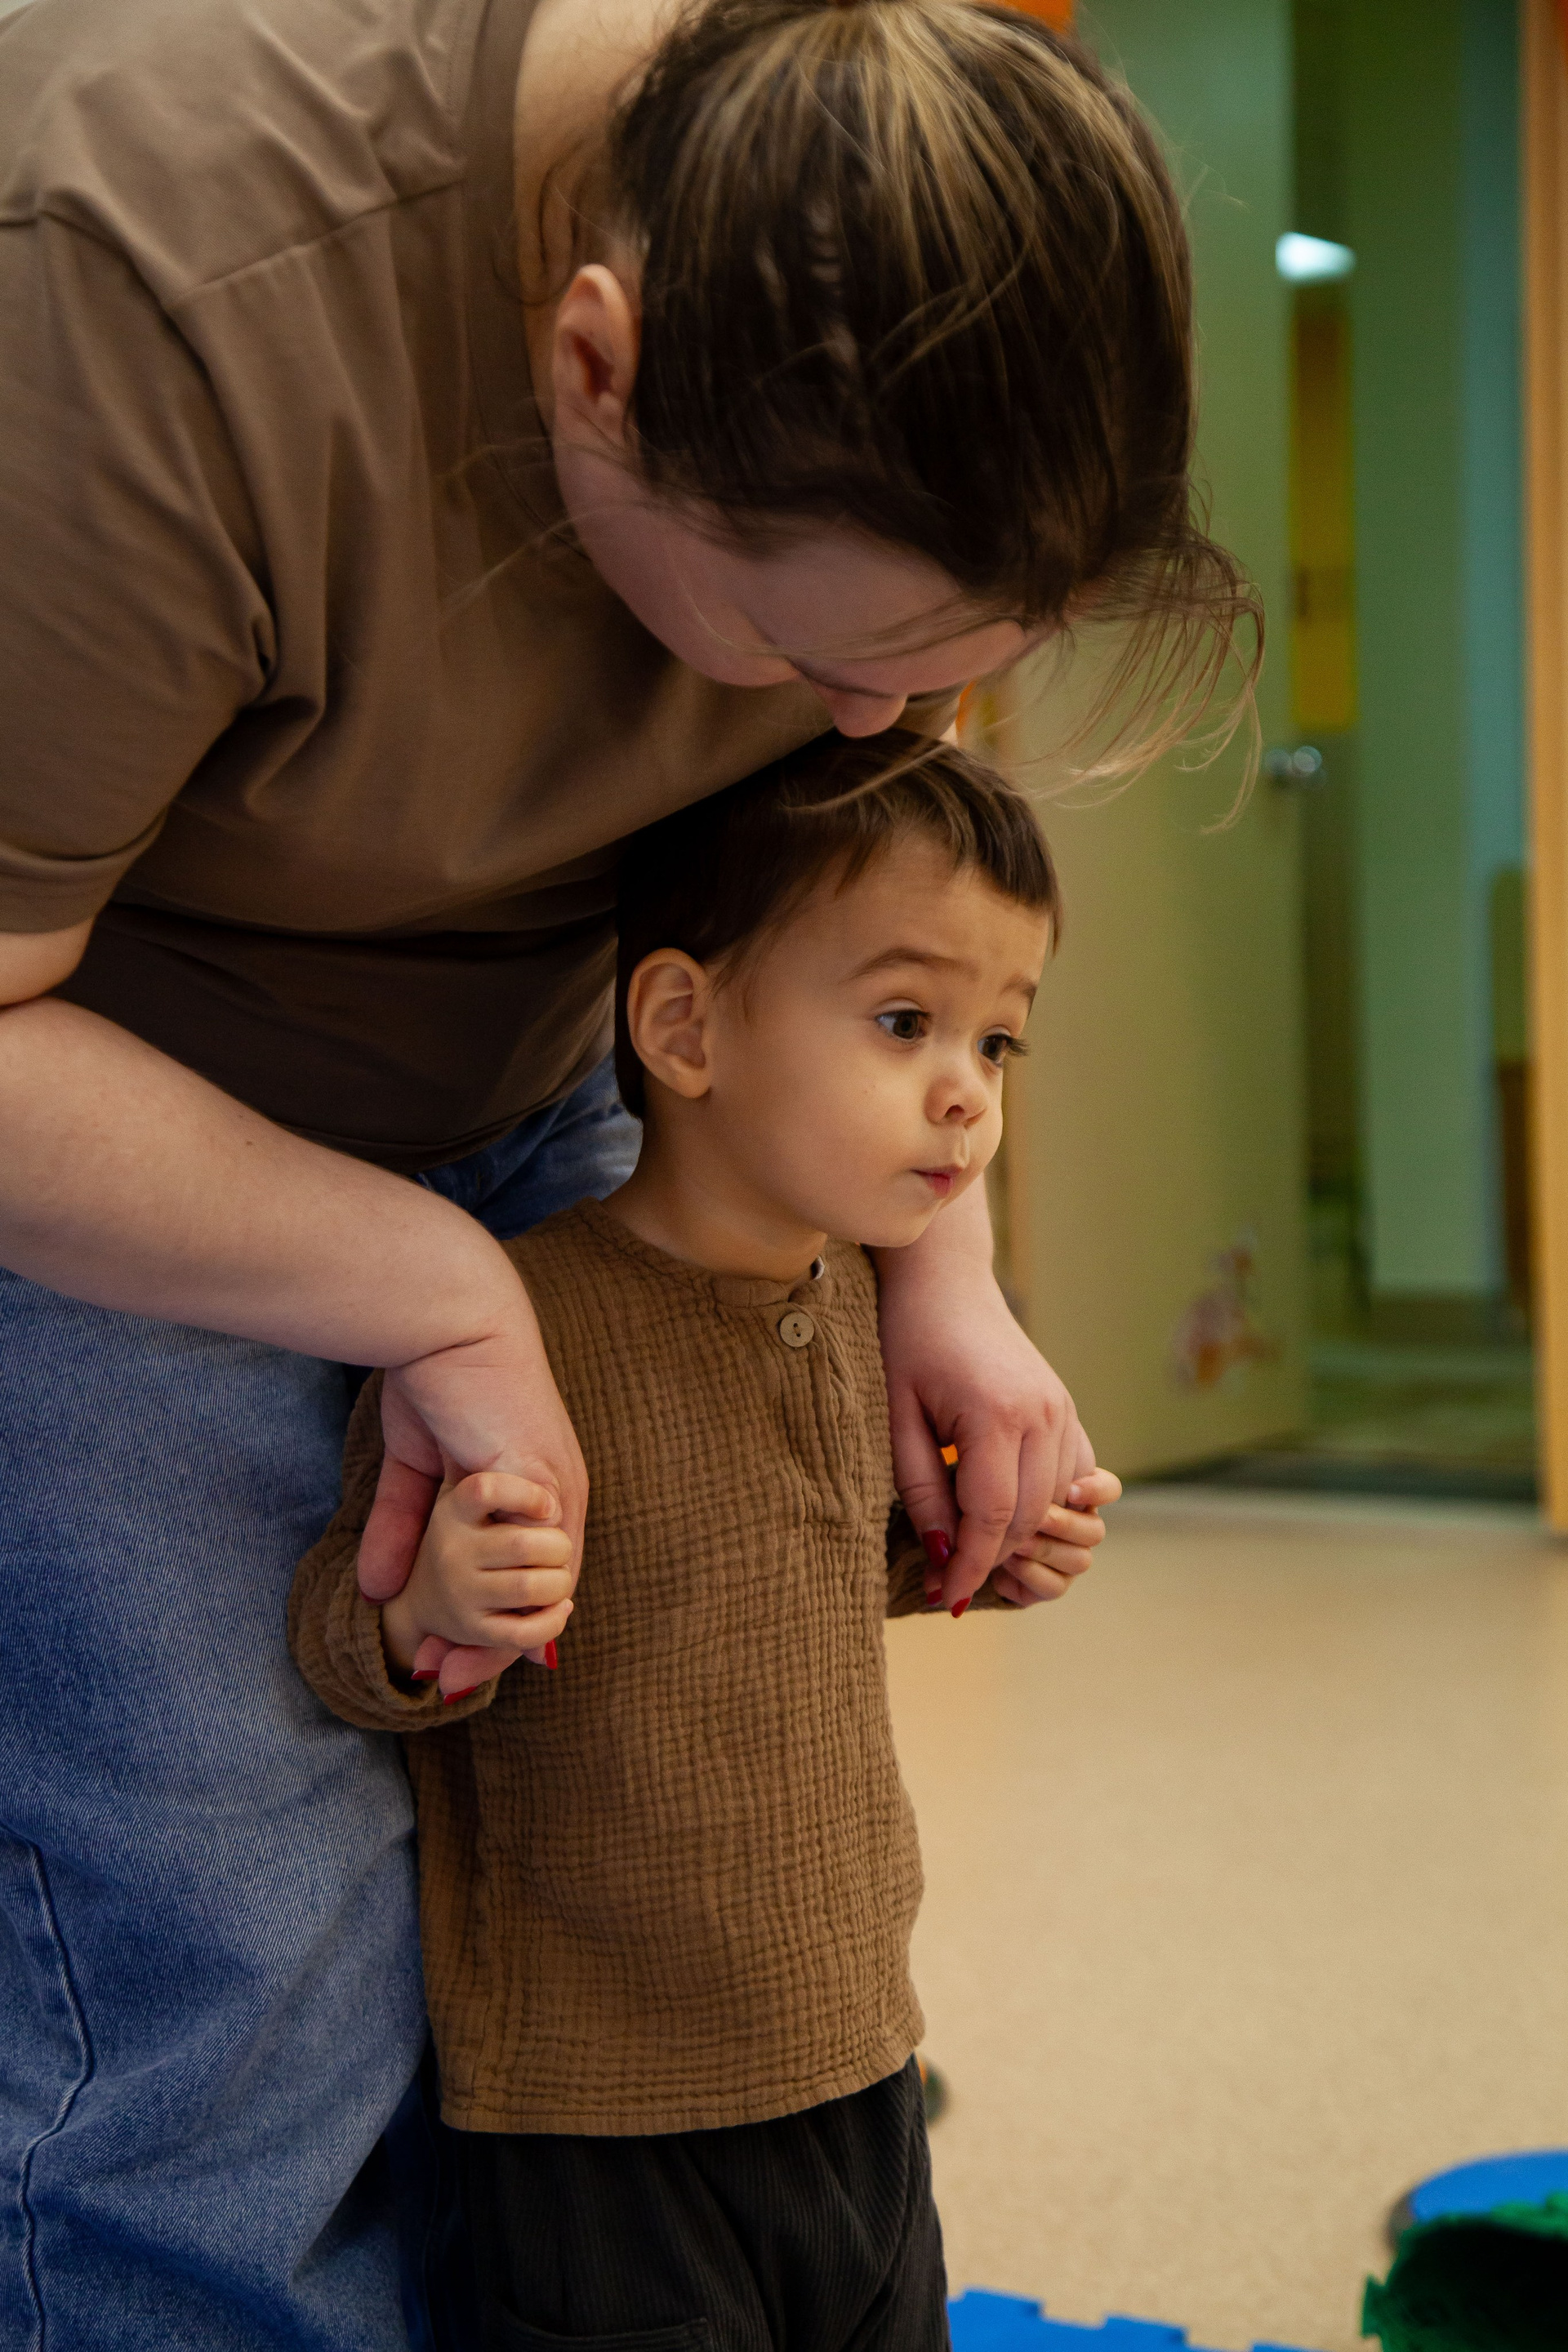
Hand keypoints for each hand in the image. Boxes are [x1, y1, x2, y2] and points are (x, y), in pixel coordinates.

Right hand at [358, 1285, 587, 1690]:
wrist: (445, 1319)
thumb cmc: (434, 1376)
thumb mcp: (415, 1464)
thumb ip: (401, 1522)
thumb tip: (375, 1586)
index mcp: (536, 1485)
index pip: (531, 1570)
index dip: (494, 1619)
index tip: (449, 1661)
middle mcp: (560, 1491)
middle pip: (547, 1588)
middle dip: (497, 1641)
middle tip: (448, 1679)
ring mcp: (558, 1485)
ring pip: (551, 1578)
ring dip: (500, 1625)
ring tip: (450, 1661)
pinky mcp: (543, 1476)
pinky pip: (544, 1551)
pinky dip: (511, 1595)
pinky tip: (466, 1622)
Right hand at [381, 1469, 575, 1698]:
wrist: (423, 1599)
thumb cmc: (467, 1538)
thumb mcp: (465, 1499)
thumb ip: (499, 1474)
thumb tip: (553, 1492)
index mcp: (453, 1512)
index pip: (486, 1490)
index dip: (527, 1494)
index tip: (547, 1506)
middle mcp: (452, 1552)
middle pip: (524, 1544)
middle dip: (559, 1546)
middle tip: (558, 1549)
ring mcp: (461, 1594)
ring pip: (530, 1587)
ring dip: (560, 1582)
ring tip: (557, 1577)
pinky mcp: (473, 1630)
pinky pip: (524, 1632)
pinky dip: (554, 1620)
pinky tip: (560, 1607)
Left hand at [876, 1183, 1095, 1610]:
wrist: (945, 1282)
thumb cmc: (909, 1342)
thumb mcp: (898, 1417)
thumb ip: (921, 1488)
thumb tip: (943, 1552)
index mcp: (996, 1415)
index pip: (992, 1517)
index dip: (969, 1565)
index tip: (946, 1597)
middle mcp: (1043, 1415)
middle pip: (1029, 1517)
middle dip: (990, 1557)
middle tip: (948, 1581)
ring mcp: (1062, 1410)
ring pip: (1054, 1503)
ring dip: (1017, 1535)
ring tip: (970, 1552)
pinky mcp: (1066, 1408)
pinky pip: (1070, 1476)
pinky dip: (1044, 1505)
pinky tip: (1008, 1516)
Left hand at [983, 1467, 1121, 1606]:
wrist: (967, 1536)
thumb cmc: (983, 1492)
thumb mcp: (999, 1471)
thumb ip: (1023, 1468)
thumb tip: (1035, 1466)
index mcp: (1076, 1493)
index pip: (1108, 1489)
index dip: (1097, 1491)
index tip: (1071, 1490)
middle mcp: (1079, 1528)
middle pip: (1095, 1531)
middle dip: (1064, 1525)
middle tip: (1037, 1518)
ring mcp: (1068, 1559)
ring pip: (1080, 1560)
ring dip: (1046, 1550)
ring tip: (1016, 1541)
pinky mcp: (1049, 1586)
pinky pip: (1055, 1587)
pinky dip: (1032, 1574)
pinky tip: (1008, 1561)